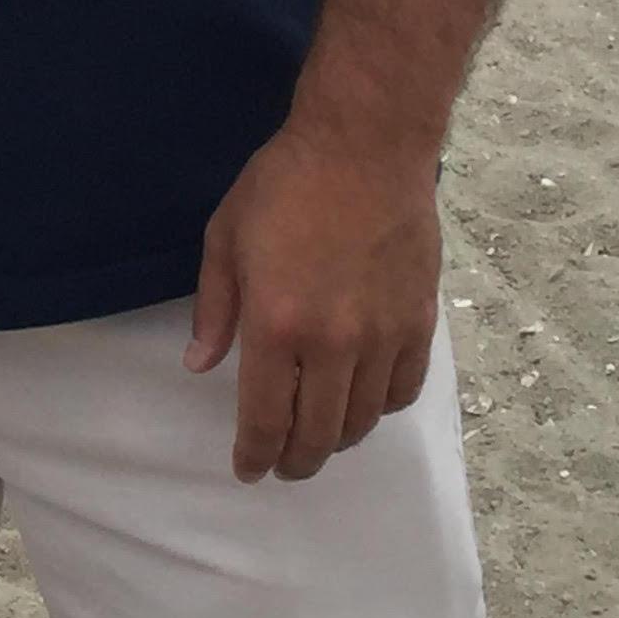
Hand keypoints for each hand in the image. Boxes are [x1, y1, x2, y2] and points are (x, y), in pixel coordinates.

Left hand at [184, 122, 439, 482]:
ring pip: (361, 420)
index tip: (248, 470)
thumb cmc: (284, 184)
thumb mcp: (225, 236)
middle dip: (295, 461)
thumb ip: (214, 308)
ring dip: (336, 441)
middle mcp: (331, 344)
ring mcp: (381, 337)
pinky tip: (363, 402)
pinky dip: (380, 408)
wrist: (365, 147)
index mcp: (275, 325)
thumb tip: (200, 365)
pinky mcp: (418, 324)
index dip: (254, 454)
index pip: (264, 417)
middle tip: (282, 466)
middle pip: (317, 434)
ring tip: (318, 438)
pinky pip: (402, 391)